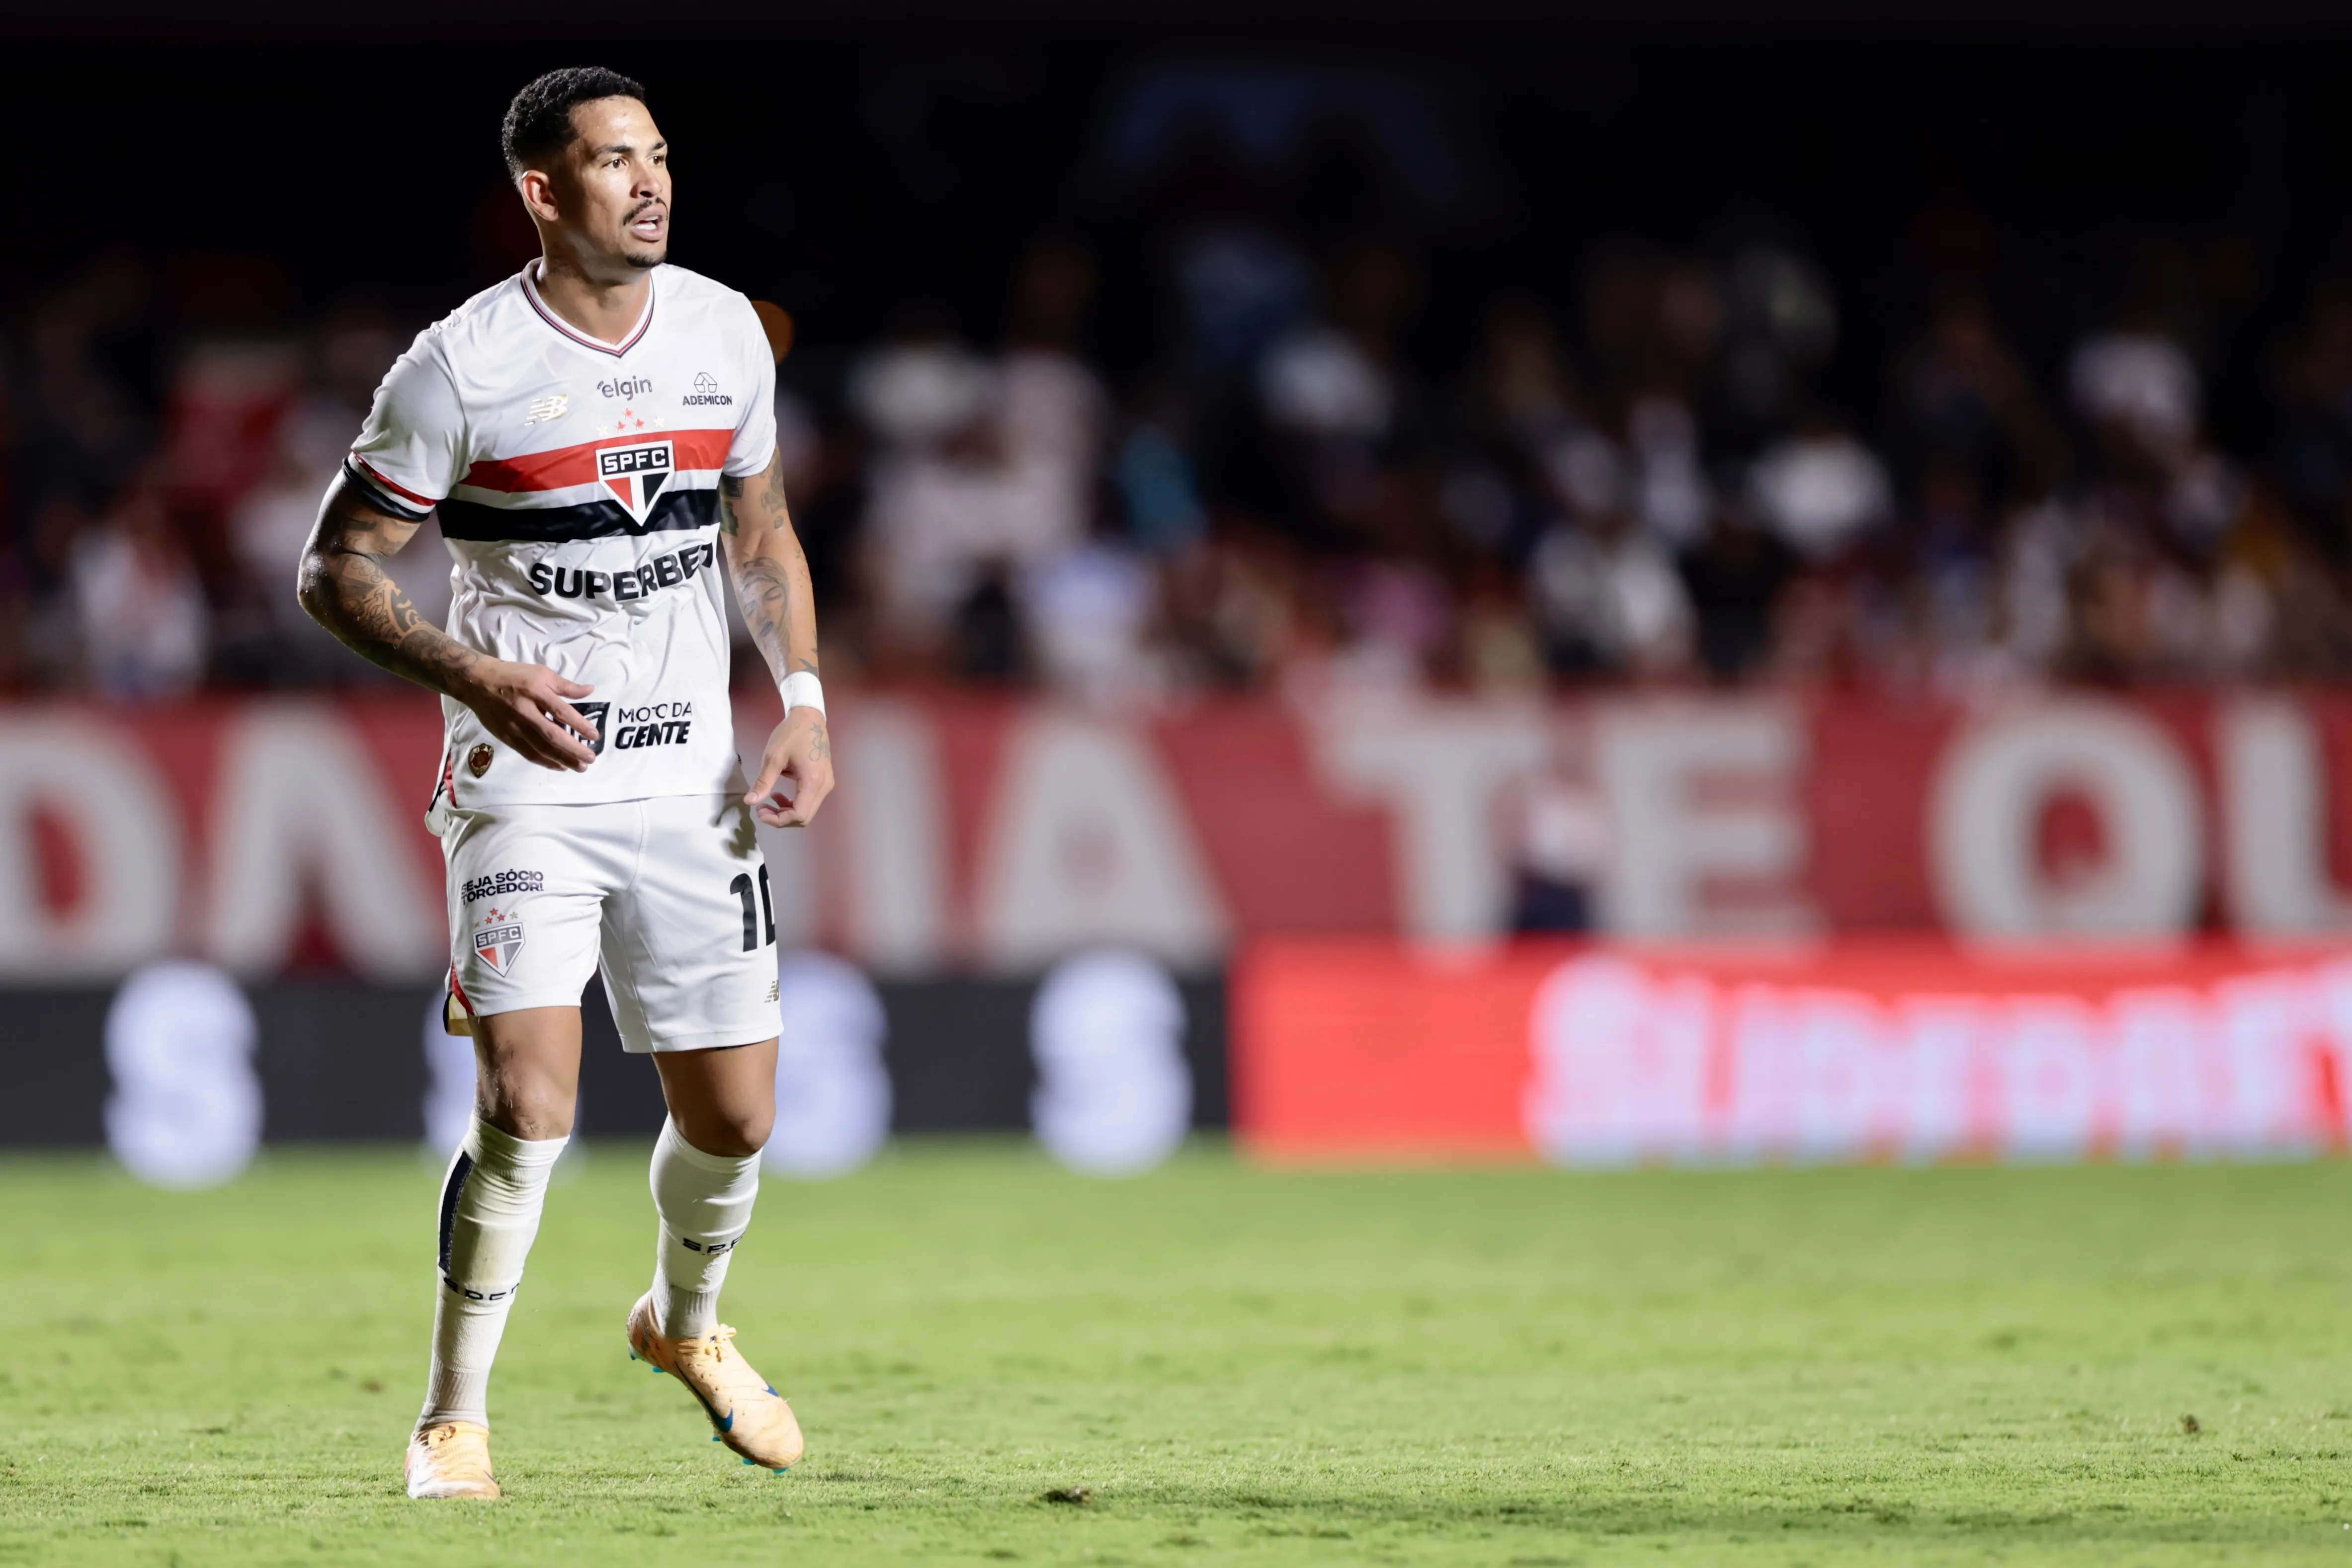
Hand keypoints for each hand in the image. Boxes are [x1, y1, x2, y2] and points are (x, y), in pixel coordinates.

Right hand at [454, 659, 599, 771]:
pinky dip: (545, 762)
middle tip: (591, 758)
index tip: (594, 736)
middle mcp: (525, 711)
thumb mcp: (541, 673)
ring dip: (562, 760)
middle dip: (573, 749)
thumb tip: (590, 690)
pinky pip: (528, 753)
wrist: (478, 682)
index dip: (579, 725)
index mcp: (535, 692)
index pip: (561, 712)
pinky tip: (559, 766)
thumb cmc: (514, 676)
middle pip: (552, 735)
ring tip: (580, 767)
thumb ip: (566, 686)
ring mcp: (514, 727)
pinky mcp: (506, 737)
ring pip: (540, 748)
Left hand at [745, 708, 832, 827]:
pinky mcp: (824, 781)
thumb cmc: (791, 733)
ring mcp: (827, 784)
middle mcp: (824, 786)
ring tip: (770, 800)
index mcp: (813, 781)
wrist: (809, 717)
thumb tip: (750, 802)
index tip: (760, 811)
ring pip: (807, 812)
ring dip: (787, 812)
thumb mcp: (773, 757)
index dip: (778, 820)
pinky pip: (810, 802)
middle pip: (804, 818)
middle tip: (762, 808)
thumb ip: (763, 781)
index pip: (799, 814)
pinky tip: (781, 794)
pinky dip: (794, 804)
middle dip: (781, 818)